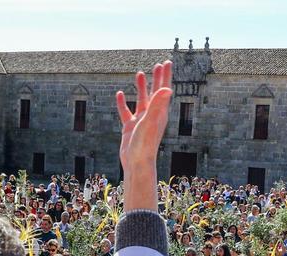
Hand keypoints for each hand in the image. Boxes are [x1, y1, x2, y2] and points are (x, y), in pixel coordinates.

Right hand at [115, 62, 171, 211]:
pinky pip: (126, 112)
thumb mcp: (151, 120)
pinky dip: (122, 103)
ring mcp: (141, 121)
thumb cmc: (146, 143)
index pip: (163, 89)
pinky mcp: (130, 127)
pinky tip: (119, 94)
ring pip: (141, 99)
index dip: (165, 75)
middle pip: (155, 92)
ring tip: (139, 73)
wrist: (136, 162)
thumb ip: (158, 103)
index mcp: (159, 112)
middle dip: (157, 78)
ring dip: (141, 87)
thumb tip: (167, 88)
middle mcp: (152, 115)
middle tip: (158, 64)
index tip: (167, 62)